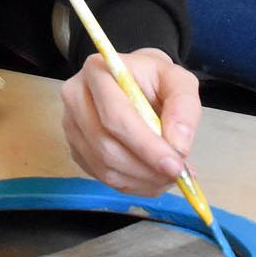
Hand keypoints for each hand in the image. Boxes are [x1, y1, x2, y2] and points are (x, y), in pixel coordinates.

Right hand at [59, 49, 201, 196]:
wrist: (135, 82)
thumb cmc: (154, 79)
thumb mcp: (178, 80)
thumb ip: (184, 107)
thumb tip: (178, 147)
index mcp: (98, 72)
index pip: (116, 116)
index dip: (145, 145)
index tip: (175, 165)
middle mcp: (75, 98)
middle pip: (105, 146)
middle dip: (145, 168)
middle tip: (176, 176)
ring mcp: (71, 126)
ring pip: (103, 167)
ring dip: (141, 180)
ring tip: (169, 176)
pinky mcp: (76, 149)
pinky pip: (102, 177)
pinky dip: (132, 184)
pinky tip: (152, 176)